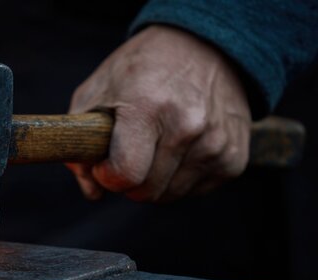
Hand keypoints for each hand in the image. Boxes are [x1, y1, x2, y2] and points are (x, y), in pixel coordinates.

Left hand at [67, 25, 251, 201]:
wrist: (204, 46)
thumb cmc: (142, 69)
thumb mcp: (99, 89)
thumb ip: (82, 141)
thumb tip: (92, 191)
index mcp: (148, 107)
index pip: (125, 175)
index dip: (107, 176)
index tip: (105, 162)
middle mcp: (188, 126)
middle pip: (145, 192)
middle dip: (129, 181)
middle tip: (129, 152)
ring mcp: (216, 144)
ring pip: (169, 196)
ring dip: (155, 180)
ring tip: (155, 144)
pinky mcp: (235, 158)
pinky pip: (195, 191)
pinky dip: (181, 177)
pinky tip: (180, 147)